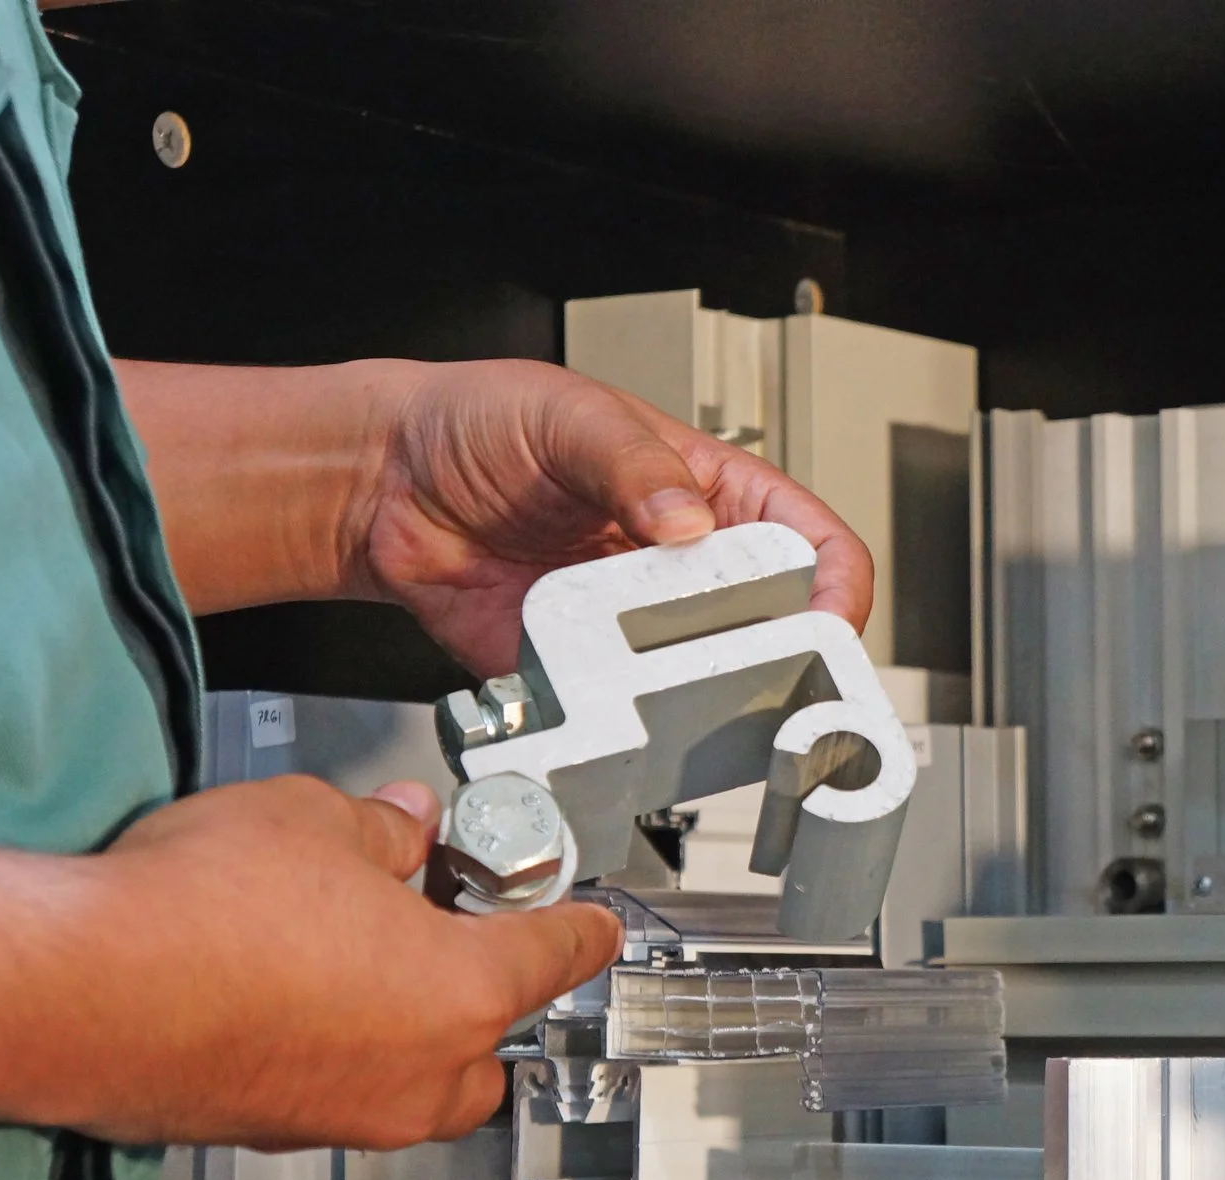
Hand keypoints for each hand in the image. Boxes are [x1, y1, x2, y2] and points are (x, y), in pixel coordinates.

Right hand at [67, 776, 619, 1149]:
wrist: (77, 993)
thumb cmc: (198, 914)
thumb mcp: (312, 820)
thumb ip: (378, 827)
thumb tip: (400, 825)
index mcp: (462, 990)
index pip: (554, 955)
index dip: (581, 929)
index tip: (595, 928)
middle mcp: (418, 1071)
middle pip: (489, 1044)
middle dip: (481, 998)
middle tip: (446, 937)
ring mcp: (344, 1113)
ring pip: (411, 1081)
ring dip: (401, 1029)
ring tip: (351, 957)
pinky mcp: (270, 1131)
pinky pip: (333, 1093)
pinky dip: (330, 1051)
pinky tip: (282, 995)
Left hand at [353, 359, 873, 674]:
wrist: (386, 485)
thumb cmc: (480, 425)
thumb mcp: (568, 416)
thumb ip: (633, 464)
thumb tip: (689, 521)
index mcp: (711, 493)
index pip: (813, 542)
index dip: (837, 586)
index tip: (827, 621)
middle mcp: (685, 567)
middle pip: (776, 627)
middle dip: (783, 658)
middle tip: (767, 675)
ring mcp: (637, 625)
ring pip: (705, 681)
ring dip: (700, 695)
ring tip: (676, 689)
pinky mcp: (584, 671)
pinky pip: (620, 710)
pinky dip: (619, 719)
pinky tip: (603, 702)